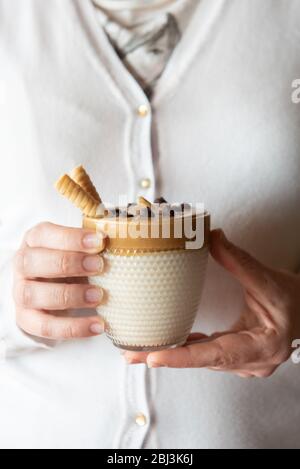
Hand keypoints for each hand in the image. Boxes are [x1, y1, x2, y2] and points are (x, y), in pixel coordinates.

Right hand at [13, 222, 106, 339]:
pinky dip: (73, 328)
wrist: (50, 288)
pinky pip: (45, 327)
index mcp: (35, 239)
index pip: (45, 234)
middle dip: (68, 263)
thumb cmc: (70, 261)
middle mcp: (23, 264)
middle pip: (33, 261)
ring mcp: (21, 292)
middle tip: (99, 266)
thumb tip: (125, 239)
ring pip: (33, 294)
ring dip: (69, 295)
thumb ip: (93, 245)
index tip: (100, 241)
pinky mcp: (27, 319)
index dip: (71, 238)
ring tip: (98, 296)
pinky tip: (97, 325)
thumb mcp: (78, 248)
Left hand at [124, 230, 299, 377]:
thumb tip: (213, 236)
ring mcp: (245, 364)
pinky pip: (209, 356)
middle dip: (167, 357)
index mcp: (261, 346)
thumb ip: (239, 260)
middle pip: (203, 361)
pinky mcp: (238, 357)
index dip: (183, 357)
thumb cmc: (294, 300)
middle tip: (131, 355)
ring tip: (138, 352)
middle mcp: (252, 362)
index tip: (155, 357)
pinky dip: (188, 350)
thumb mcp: (268, 280)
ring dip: (173, 355)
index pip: (216, 354)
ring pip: (204, 361)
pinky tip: (168, 345)